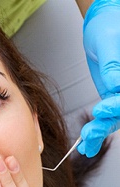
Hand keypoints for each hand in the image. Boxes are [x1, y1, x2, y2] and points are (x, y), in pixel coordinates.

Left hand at [78, 1, 119, 156]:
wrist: (102, 24)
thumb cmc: (109, 25)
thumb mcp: (110, 41)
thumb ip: (114, 64)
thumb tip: (115, 85)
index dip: (117, 106)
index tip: (101, 109)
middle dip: (105, 125)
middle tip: (89, 134)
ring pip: (115, 118)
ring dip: (99, 133)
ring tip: (85, 146)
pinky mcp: (111, 96)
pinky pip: (107, 116)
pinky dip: (97, 129)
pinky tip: (87, 143)